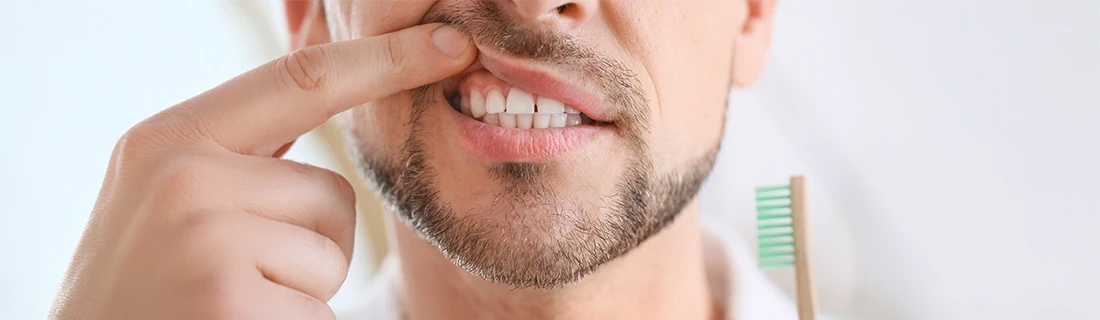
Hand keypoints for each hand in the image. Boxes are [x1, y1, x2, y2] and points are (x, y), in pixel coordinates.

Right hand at [49, 24, 474, 319]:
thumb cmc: (144, 288)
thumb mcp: (171, 196)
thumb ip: (242, 148)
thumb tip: (332, 82)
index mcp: (170, 139)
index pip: (302, 79)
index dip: (387, 60)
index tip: (453, 44)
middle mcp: (184, 178)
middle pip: (334, 194)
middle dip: (310, 245)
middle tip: (235, 279)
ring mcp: (206, 240)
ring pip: (333, 256)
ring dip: (302, 293)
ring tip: (229, 306)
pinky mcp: (231, 300)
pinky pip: (321, 310)